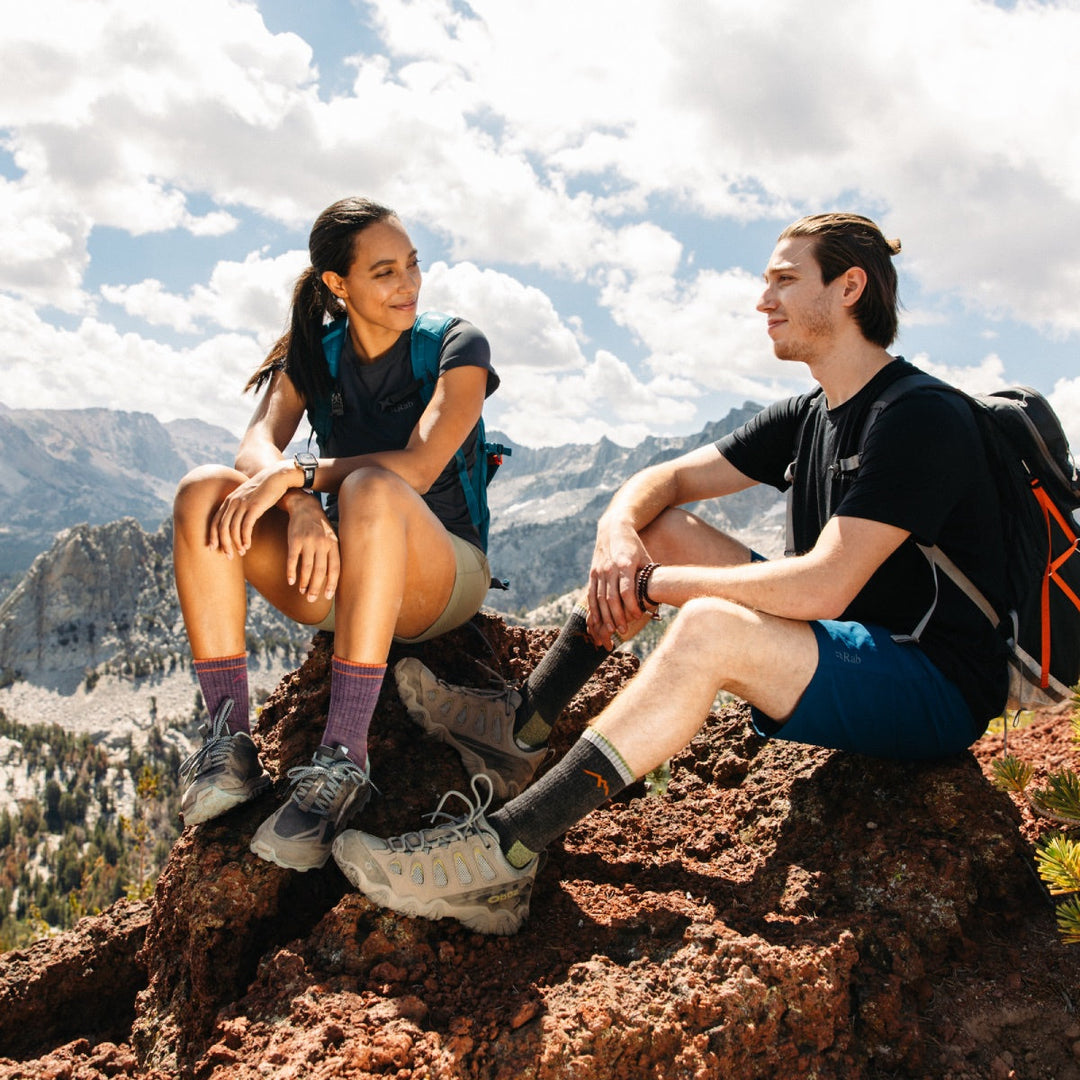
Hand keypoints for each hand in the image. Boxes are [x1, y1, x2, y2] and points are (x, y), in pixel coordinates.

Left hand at [210, 461, 296, 557]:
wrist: (276, 477)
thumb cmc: (264, 489)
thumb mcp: (247, 496)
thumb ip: (239, 506)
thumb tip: (236, 520)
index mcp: (229, 500)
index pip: (214, 521)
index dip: (212, 536)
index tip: (213, 548)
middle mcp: (232, 502)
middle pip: (221, 527)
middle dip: (223, 544)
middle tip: (228, 556)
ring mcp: (243, 504)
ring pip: (233, 529)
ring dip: (236, 543)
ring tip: (241, 552)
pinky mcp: (254, 507)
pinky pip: (246, 527)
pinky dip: (245, 538)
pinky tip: (248, 545)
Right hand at [284, 496, 339, 601]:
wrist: (305, 507)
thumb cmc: (320, 527)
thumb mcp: (332, 538)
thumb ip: (333, 555)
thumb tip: (332, 579)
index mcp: (333, 544)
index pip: (335, 568)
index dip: (332, 584)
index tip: (327, 596)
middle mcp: (322, 544)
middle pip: (320, 571)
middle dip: (316, 587)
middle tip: (311, 599)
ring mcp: (308, 541)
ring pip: (307, 568)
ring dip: (304, 582)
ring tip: (302, 592)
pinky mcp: (295, 540)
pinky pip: (293, 560)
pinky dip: (291, 572)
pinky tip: (291, 581)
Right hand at [587, 515, 650, 646]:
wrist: (613, 529)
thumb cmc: (634, 546)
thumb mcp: (645, 557)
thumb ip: (648, 576)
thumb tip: (657, 596)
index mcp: (625, 564)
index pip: (627, 590)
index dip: (631, 605)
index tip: (637, 617)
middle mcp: (610, 568)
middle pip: (612, 597)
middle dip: (617, 616)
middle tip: (623, 630)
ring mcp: (599, 571)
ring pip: (600, 598)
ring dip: (605, 616)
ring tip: (611, 630)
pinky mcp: (592, 573)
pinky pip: (591, 594)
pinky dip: (593, 609)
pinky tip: (596, 621)